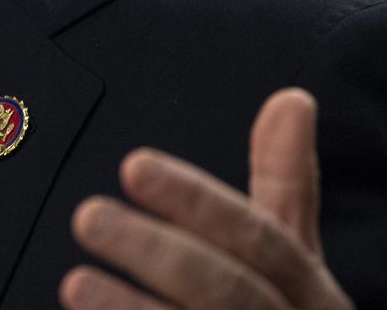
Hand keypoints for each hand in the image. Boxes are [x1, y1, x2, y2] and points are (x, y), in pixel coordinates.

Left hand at [61, 88, 352, 309]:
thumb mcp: (299, 264)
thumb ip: (286, 188)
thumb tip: (291, 97)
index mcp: (314, 296)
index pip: (261, 239)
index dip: (198, 201)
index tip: (133, 164)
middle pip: (228, 291)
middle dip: (157, 252)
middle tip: (87, 215)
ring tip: (73, 284)